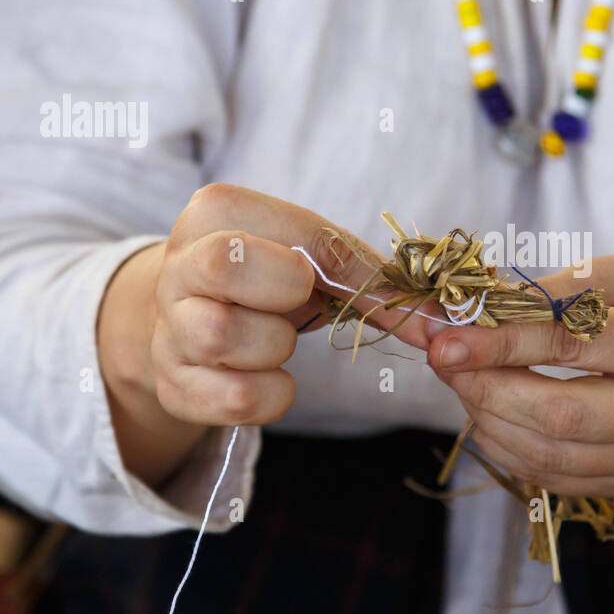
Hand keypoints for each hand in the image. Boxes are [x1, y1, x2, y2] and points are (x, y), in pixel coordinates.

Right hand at [97, 183, 431, 485]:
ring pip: (227, 336)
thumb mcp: (313, 260)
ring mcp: (169, 327)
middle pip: (228, 266)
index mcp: (215, 213)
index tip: (382, 294)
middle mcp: (179, 264)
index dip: (350, 270)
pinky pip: (236, 399)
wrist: (196, 321)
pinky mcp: (174, 384)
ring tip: (278, 340)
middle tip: (299, 303)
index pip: (296, 232)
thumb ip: (373, 279)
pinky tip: (270, 379)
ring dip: (276, 348)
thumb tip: (443, 321)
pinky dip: (273, 396)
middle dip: (285, 293)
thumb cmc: (268, 281)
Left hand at [426, 252, 613, 496]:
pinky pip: (560, 478)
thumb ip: (545, 294)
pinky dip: (512, 448)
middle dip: (486, 389)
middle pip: (559, 418)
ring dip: (490, 420)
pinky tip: (493, 412)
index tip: (443, 338)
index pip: (573, 347)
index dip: (500, 344)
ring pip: (552, 456)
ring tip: (464, 380)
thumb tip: (463, 314)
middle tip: (443, 359)